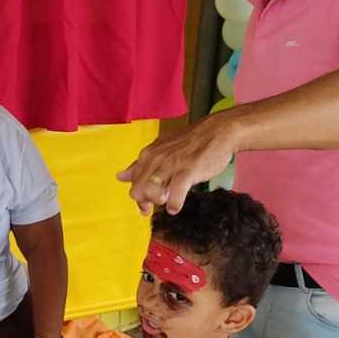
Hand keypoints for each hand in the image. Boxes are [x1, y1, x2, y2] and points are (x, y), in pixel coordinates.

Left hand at [116, 114, 238, 214]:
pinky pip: (174, 195)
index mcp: (148, 154)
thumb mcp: (161, 149)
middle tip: (159, 204)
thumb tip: (120, 176)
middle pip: (138, 190)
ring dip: (159, 202)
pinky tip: (176, 206)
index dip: (139, 197)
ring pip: (152, 193)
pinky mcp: (187, 171)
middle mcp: (156, 159)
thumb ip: (140, 165)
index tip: (146, 204)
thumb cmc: (191, 142)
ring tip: (169, 200)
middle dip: (146, 202)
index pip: (133, 182)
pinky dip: (174, 205)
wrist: (218, 131)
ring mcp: (171, 165)